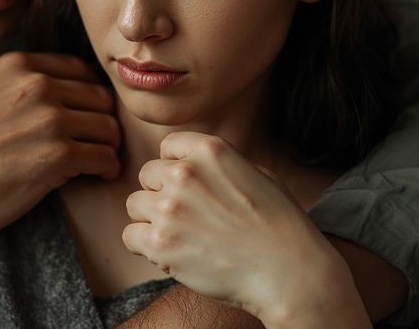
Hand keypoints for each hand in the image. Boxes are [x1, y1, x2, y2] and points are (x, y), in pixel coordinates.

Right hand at [0, 51, 120, 246]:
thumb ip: (22, 84)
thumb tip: (70, 89)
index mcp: (18, 65)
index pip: (80, 70)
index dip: (89, 96)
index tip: (86, 117)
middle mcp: (36, 85)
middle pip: (100, 98)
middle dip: (101, 122)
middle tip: (94, 143)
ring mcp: (48, 119)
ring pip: (108, 128)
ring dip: (106, 146)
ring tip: (96, 161)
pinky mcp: (57, 156)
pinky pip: (104, 156)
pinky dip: (106, 168)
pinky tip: (97, 174)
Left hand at [122, 132, 367, 327]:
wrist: (288, 271)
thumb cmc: (279, 225)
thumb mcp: (256, 173)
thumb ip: (219, 164)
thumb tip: (192, 163)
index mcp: (210, 150)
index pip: (167, 146)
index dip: (175, 167)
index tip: (190, 188)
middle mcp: (184, 173)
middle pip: (147, 176)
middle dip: (162, 194)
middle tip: (188, 218)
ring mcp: (169, 207)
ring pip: (135, 205)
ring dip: (152, 221)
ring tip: (182, 237)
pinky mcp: (159, 243)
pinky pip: (130, 236)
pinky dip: (145, 247)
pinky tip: (172, 253)